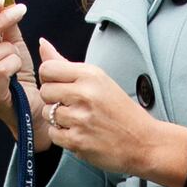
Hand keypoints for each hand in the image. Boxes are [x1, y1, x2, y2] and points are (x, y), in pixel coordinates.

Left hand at [36, 40, 186, 186]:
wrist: (144, 142)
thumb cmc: (120, 110)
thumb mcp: (98, 79)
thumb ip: (65, 63)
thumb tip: (42, 43)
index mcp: (90, 75)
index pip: (47, 68)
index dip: (50, 78)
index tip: (62, 85)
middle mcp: (84, 95)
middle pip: (44, 91)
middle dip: (54, 99)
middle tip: (73, 105)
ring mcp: (80, 119)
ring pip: (47, 113)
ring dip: (58, 118)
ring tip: (79, 120)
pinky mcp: (77, 141)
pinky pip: (53, 134)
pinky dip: (63, 135)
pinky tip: (80, 133)